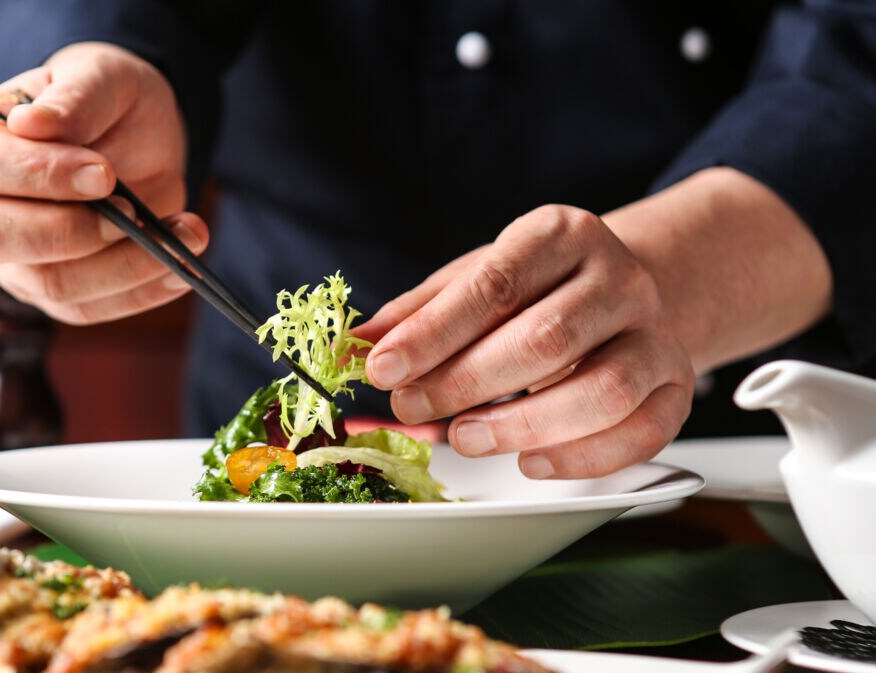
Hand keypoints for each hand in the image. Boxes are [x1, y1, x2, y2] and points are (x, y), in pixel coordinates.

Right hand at [0, 42, 208, 323]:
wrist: (137, 136)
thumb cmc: (106, 102)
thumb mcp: (100, 77)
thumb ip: (74, 99)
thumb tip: (30, 124)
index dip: (41, 175)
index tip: (105, 174)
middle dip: (74, 232)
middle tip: (135, 212)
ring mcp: (16, 260)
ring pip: (54, 285)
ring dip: (126, 266)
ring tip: (186, 233)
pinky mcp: (58, 294)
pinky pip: (94, 309)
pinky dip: (143, 292)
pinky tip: (183, 267)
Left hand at [354, 205, 695, 478]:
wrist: (621, 288)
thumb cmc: (536, 287)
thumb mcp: (474, 278)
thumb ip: (418, 313)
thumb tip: (356, 348)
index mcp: (561, 234)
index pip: (493, 285)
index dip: (432, 333)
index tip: (381, 367)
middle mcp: (619, 277)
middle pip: (545, 339)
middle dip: (465, 383)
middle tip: (411, 407)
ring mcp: (655, 332)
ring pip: (602, 390)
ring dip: (522, 426)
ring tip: (463, 438)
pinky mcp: (676, 385)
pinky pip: (643, 432)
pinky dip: (583, 458)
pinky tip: (531, 461)